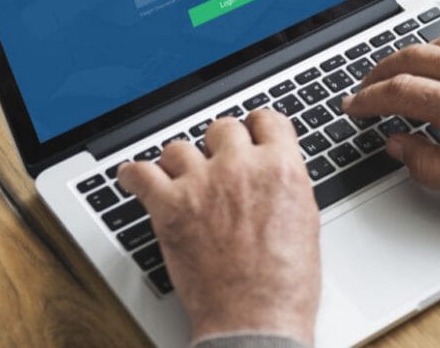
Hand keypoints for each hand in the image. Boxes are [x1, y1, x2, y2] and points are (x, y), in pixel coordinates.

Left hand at [118, 111, 319, 344]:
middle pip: (222, 128)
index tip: (250, 135)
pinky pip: (141, 173)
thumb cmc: (285, 284)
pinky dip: (134, 175)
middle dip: (220, 146)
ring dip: (180, 162)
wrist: (256, 319)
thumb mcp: (305, 221)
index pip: (266, 120)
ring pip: (180, 147)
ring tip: (179, 177)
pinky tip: (135, 178)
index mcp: (281, 168)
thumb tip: (273, 174)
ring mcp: (203, 184)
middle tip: (217, 164)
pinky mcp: (170, 206)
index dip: (256, 129)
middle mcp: (241, 167)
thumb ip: (285, 185)